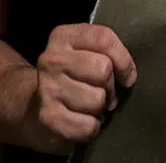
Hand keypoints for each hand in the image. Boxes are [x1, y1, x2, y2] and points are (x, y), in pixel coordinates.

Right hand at [27, 23, 136, 153]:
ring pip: (98, 99)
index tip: (126, 75)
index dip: (123, 60)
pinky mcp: (48, 117)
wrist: (36, 109)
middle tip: (102, 92)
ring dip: (100, 109)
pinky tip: (81, 120)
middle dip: (110, 86)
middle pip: (103, 69)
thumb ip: (107, 51)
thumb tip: (128, 75)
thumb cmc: (73, 78)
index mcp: (63, 37)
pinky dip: (91, 128)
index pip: (103, 38)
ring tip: (89, 106)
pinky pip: (88, 126)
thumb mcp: (87, 53)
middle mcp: (51, 59)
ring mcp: (47, 88)